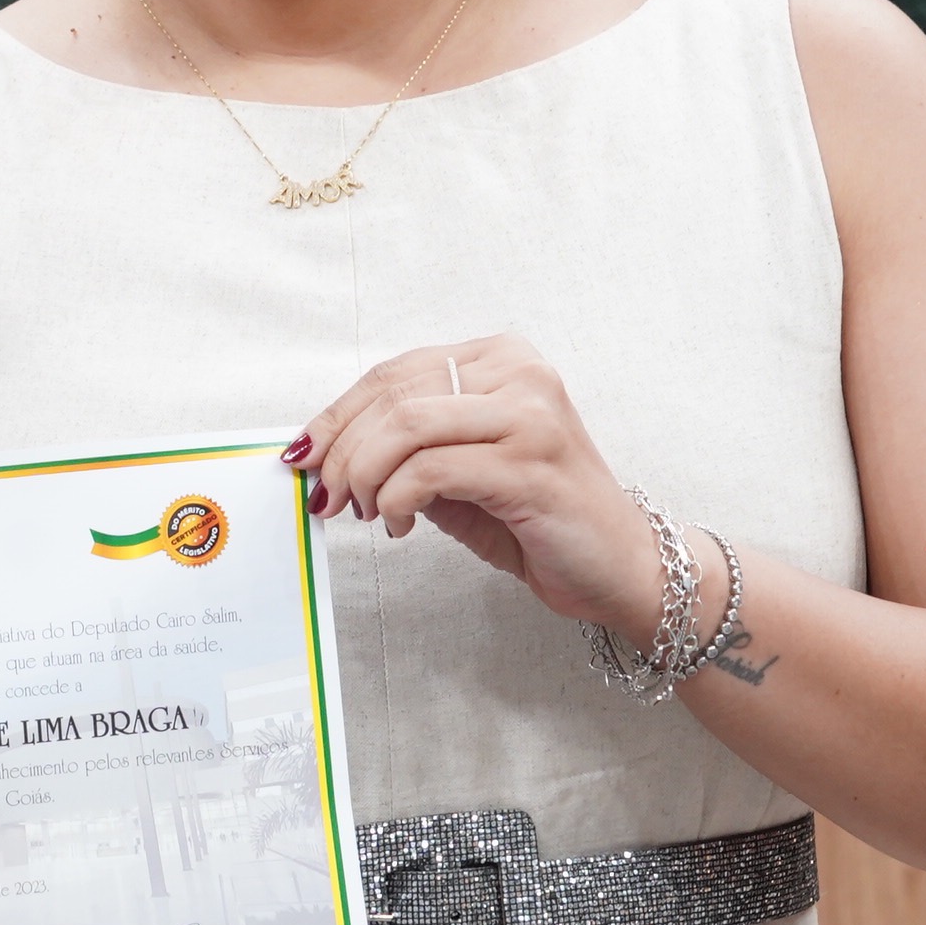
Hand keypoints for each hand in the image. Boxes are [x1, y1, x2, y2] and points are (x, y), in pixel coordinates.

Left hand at [291, 334, 672, 643]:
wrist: (621, 566)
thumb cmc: (537, 516)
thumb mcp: (460, 469)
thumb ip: (405, 447)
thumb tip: (321, 450)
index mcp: (501, 359)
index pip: (394, 373)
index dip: (337, 416)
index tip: (303, 456)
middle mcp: (520, 373)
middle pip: (392, 395)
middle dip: (341, 450)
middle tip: (327, 495)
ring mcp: (530, 414)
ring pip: (405, 427)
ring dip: (364, 476)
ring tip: (365, 512)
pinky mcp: (531, 463)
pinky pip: (430, 470)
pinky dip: (395, 500)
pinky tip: (400, 525)